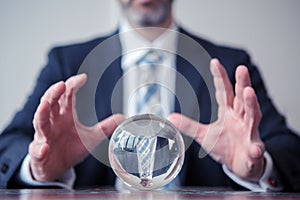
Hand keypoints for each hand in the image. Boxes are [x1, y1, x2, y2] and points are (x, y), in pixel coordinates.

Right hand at [29, 74, 124, 181]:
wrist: (55, 168)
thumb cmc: (69, 148)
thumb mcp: (91, 137)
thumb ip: (105, 127)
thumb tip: (122, 118)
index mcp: (65, 115)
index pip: (67, 96)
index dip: (72, 85)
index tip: (83, 78)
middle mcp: (53, 122)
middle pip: (50, 103)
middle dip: (54, 93)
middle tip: (61, 85)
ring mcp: (44, 136)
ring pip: (40, 121)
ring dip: (42, 113)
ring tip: (46, 105)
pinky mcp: (39, 153)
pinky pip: (38, 150)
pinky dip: (40, 148)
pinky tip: (45, 147)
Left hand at [168, 59, 264, 181]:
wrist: (239, 165)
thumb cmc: (224, 146)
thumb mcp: (203, 134)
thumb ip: (188, 125)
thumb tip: (170, 118)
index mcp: (228, 112)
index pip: (224, 91)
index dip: (220, 77)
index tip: (215, 62)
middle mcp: (241, 118)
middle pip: (241, 98)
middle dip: (242, 83)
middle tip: (241, 68)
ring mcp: (249, 133)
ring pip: (253, 116)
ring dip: (251, 104)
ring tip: (249, 92)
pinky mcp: (253, 151)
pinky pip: (255, 150)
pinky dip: (255, 150)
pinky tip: (255, 150)